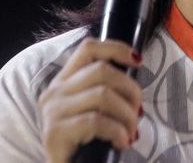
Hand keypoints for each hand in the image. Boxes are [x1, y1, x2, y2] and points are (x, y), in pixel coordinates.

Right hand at [39, 38, 142, 162]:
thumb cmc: (86, 143)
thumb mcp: (94, 109)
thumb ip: (105, 90)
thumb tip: (134, 78)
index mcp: (63, 81)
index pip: (88, 48)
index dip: (116, 48)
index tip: (138, 61)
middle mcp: (55, 91)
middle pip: (102, 71)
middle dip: (130, 90)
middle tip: (139, 113)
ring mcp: (53, 111)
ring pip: (103, 95)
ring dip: (127, 115)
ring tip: (131, 133)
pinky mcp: (55, 133)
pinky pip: (96, 121)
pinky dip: (117, 131)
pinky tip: (121, 142)